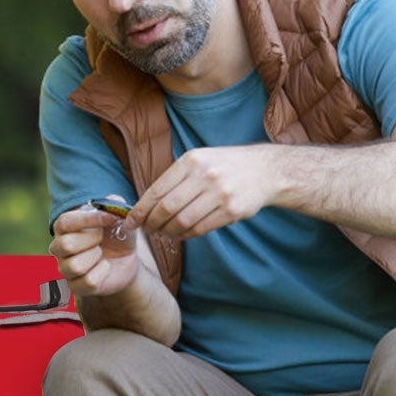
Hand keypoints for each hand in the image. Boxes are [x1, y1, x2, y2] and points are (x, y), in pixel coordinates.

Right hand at [50, 203, 141, 299]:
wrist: (126, 260)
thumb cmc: (116, 236)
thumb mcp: (119, 218)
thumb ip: (116, 206)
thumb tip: (114, 200)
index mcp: (64, 228)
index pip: (65, 222)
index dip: (88, 219)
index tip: (109, 218)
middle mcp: (59, 248)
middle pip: (65, 245)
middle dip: (91, 240)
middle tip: (102, 238)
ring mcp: (66, 268)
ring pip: (74, 266)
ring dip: (95, 258)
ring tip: (101, 254)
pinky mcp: (76, 287)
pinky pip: (87, 282)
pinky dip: (103, 273)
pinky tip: (105, 267)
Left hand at [133, 145, 279, 240]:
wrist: (264, 170)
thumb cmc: (224, 166)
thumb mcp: (199, 160)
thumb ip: (175, 178)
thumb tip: (146, 204)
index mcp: (192, 160)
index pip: (157, 189)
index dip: (141, 209)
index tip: (131, 221)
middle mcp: (205, 175)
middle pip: (167, 208)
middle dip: (152, 223)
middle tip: (147, 230)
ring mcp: (220, 193)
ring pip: (183, 221)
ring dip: (169, 232)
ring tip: (164, 233)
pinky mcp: (232, 210)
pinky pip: (201, 229)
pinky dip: (187, 235)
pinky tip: (181, 234)